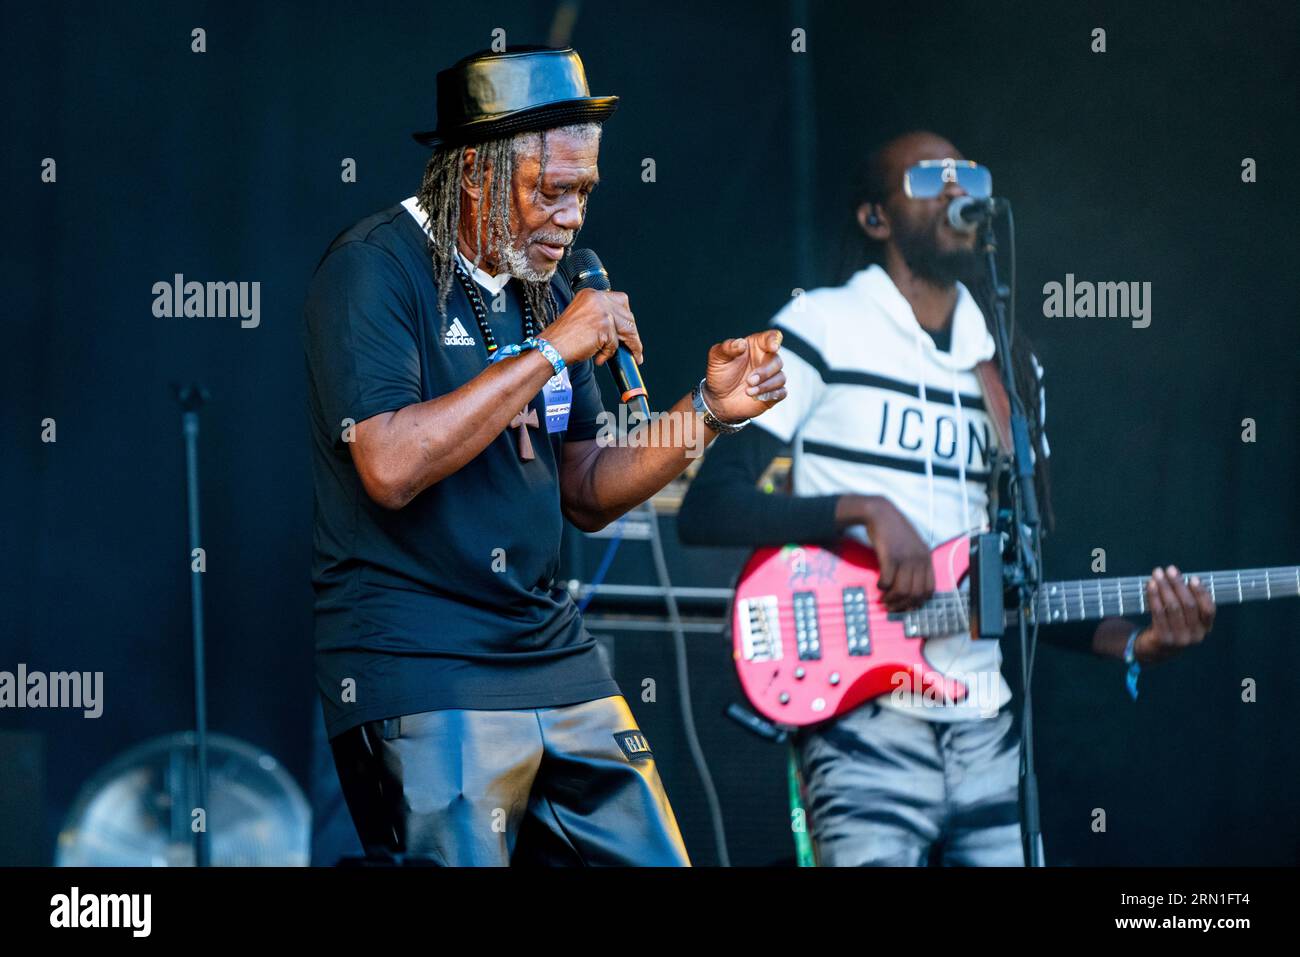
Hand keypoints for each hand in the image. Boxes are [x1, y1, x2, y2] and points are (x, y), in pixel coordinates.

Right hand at [545, 287, 642, 367]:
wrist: (550, 347)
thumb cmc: (562, 338)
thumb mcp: (582, 318)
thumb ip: (599, 317)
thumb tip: (620, 329)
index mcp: (591, 294)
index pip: (620, 301)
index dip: (626, 317)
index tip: (629, 330)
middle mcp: (597, 299)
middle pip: (627, 315)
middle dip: (632, 333)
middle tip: (634, 349)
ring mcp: (601, 311)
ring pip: (626, 329)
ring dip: (630, 345)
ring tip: (628, 355)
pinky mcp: (604, 326)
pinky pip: (615, 343)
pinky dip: (609, 353)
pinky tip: (599, 357)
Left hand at [702, 330, 785, 421]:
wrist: (719, 399)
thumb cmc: (720, 374)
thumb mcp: (717, 358)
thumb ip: (728, 348)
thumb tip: (741, 343)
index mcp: (756, 346)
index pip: (771, 337)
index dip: (774, 340)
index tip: (773, 347)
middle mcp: (766, 359)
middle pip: (777, 361)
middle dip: (765, 372)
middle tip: (749, 380)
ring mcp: (771, 376)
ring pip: (780, 378)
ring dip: (766, 386)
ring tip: (748, 391)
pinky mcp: (773, 392)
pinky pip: (782, 392)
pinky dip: (772, 395)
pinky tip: (758, 397)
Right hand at [859, 496, 932, 611]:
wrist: (881, 513)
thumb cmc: (895, 531)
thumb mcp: (913, 547)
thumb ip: (916, 564)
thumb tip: (911, 588)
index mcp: (927, 558)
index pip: (930, 589)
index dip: (918, 602)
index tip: (907, 606)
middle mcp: (919, 559)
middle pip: (916, 593)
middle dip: (903, 605)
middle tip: (892, 606)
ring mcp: (905, 558)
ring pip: (902, 590)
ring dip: (891, 599)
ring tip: (884, 599)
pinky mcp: (890, 556)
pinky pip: (887, 581)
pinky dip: (882, 587)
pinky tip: (878, 584)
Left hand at [1135, 565, 1214, 663]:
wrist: (1156, 650)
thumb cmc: (1173, 626)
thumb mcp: (1187, 618)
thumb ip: (1188, 601)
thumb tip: (1180, 577)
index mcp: (1205, 629)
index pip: (1209, 609)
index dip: (1202, 593)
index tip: (1193, 578)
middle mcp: (1196, 635)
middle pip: (1189, 605)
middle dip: (1178, 584)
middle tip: (1170, 569)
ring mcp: (1179, 639)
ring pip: (1173, 607)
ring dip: (1164, 587)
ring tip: (1157, 574)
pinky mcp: (1163, 639)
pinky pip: (1158, 613)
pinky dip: (1154, 596)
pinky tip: (1150, 585)